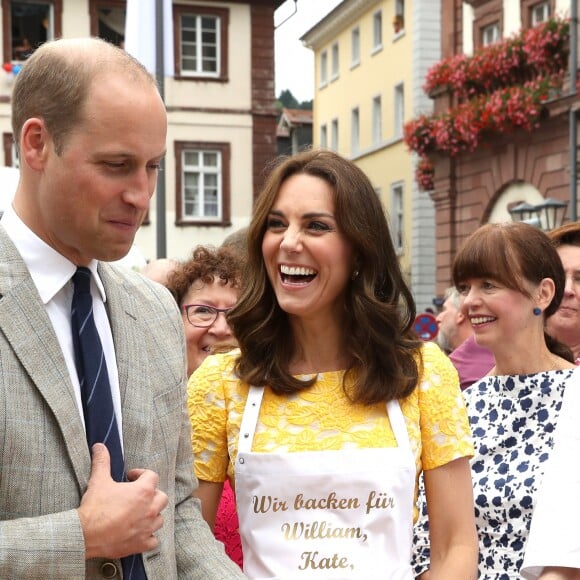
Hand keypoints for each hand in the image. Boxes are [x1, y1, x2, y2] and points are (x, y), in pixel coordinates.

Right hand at [78, 443, 168, 559]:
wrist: (85, 535)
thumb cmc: (95, 507)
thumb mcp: (99, 480)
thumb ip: (102, 461)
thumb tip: (99, 446)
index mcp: (144, 491)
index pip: (152, 476)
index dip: (141, 474)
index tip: (130, 477)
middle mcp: (150, 508)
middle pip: (161, 496)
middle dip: (151, 494)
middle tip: (137, 495)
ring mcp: (147, 527)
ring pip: (159, 518)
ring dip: (152, 514)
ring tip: (139, 513)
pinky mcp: (141, 543)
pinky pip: (154, 540)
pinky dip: (149, 536)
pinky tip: (139, 533)